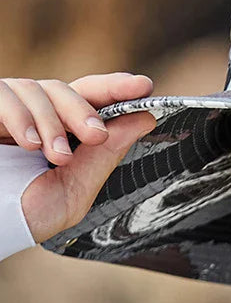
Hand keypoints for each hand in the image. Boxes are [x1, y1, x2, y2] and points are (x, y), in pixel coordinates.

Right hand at [0, 73, 156, 242]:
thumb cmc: (24, 214)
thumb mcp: (74, 189)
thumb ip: (105, 155)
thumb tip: (144, 119)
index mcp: (61, 131)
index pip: (91, 99)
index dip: (116, 89)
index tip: (143, 87)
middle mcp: (35, 114)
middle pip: (67, 89)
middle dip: (85, 111)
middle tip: (96, 136)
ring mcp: (8, 109)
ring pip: (37, 88)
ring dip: (52, 122)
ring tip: (58, 157)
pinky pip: (3, 93)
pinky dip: (20, 116)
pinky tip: (29, 143)